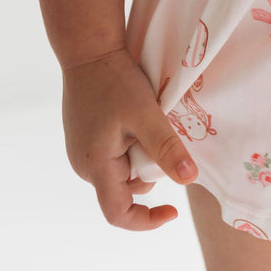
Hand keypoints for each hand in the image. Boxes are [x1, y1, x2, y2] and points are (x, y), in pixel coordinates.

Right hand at [61, 46, 197, 229]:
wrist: (89, 49)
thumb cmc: (114, 80)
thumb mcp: (146, 113)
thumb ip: (166, 147)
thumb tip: (188, 180)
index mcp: (95, 165)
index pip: (118, 214)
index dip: (146, 220)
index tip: (174, 209)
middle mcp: (84, 164)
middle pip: (124, 190)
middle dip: (149, 173)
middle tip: (163, 137)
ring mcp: (82, 150)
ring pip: (121, 171)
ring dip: (141, 157)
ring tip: (150, 123)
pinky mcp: (85, 137)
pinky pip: (114, 155)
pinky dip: (132, 146)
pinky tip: (138, 119)